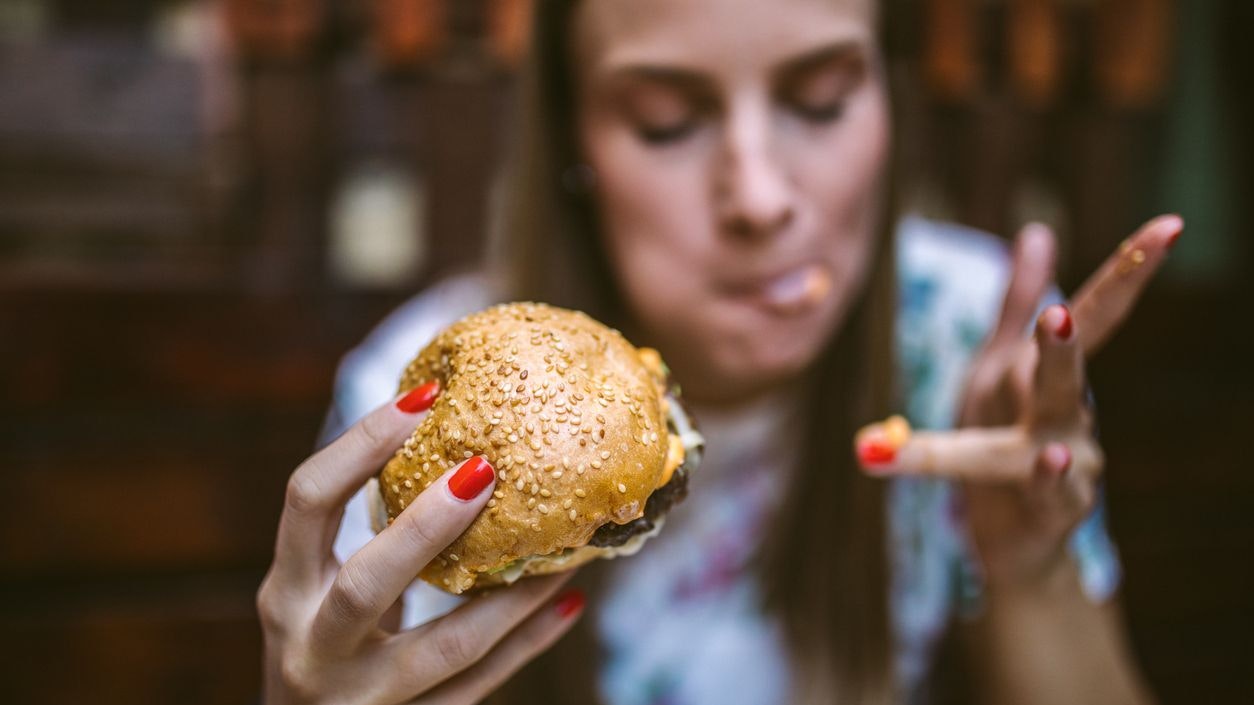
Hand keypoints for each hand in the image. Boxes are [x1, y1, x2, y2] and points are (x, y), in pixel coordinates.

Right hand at [257, 383, 584, 704]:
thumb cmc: (321, 645)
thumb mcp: (317, 589)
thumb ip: (363, 534)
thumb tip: (451, 434)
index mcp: (287, 591)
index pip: (307, 502)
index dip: (359, 445)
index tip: (423, 399)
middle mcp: (311, 645)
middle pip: (367, 583)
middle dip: (427, 526)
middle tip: (486, 469)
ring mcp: (360, 698)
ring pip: (443, 647)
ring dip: (511, 596)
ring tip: (565, 550)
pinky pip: (478, 685)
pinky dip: (526, 643)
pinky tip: (567, 602)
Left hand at [855, 214, 1182, 588]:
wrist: (1010, 538)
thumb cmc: (1002, 442)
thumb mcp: (997, 369)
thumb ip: (1015, 303)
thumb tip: (1037, 232)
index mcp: (1047, 375)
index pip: (1092, 316)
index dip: (1128, 272)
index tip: (1170, 226)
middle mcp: (1070, 414)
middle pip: (1071, 368)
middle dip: (1074, 336)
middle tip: (1060, 311)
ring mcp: (1072, 463)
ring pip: (1059, 429)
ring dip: (1055, 399)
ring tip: (1054, 366)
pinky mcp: (1054, 512)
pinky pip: (1050, 494)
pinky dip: (1049, 479)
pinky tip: (1053, 460)